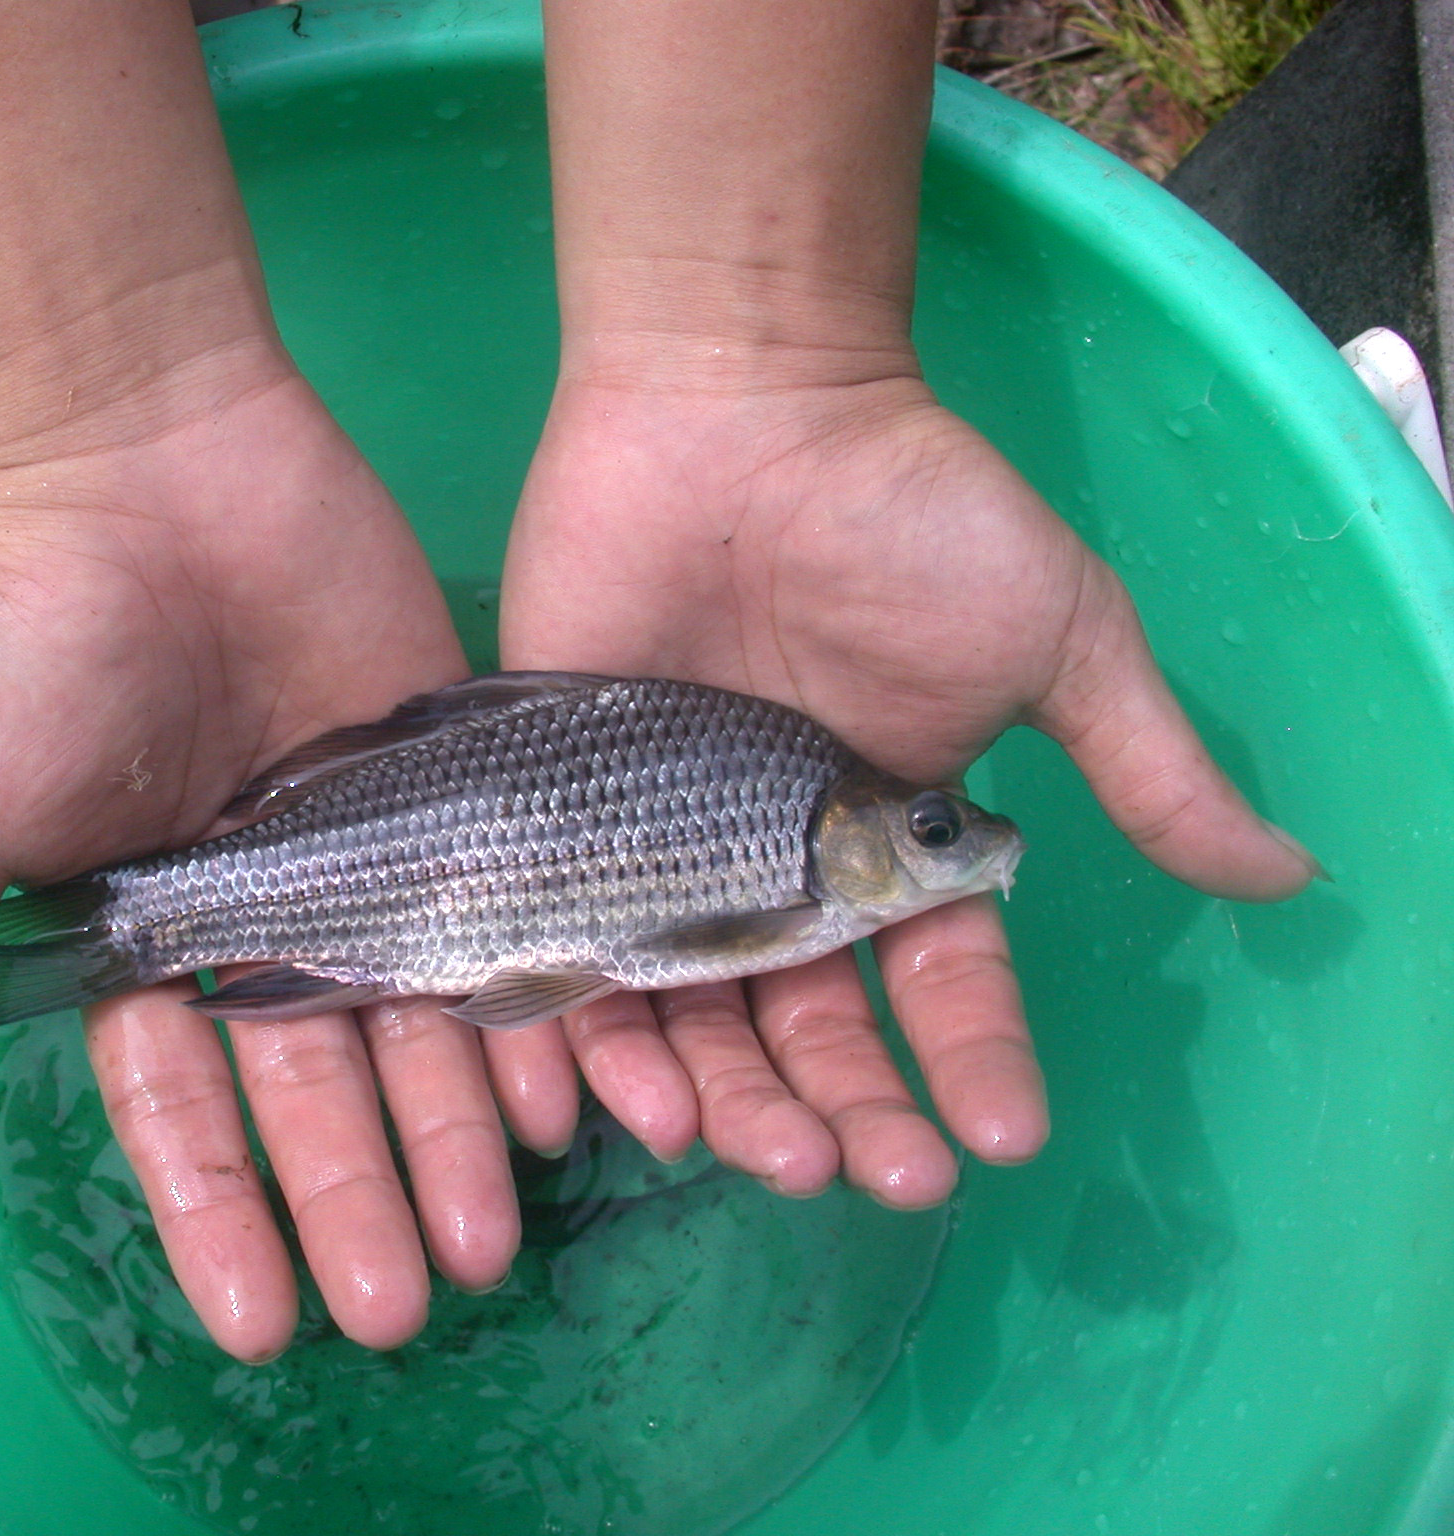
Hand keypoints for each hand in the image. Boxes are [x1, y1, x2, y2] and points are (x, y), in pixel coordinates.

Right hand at [0, 360, 523, 1358]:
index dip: (219, 1215)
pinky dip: (523, 1000)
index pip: (184, 1110)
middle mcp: (257, 916)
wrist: (135, 444)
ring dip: (449, 1133)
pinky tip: (557, 1095)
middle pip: (316, 1087)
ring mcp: (362, 850)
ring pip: (414, 1019)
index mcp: (133, 942)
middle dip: (353, 1196)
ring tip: (487, 1242)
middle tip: (404, 1307)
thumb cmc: (10, 638)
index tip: (262, 1321)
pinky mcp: (450, 778)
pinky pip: (497, 907)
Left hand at [492, 369, 1317, 1205]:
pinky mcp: (562, 816)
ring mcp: (661, 845)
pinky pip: (572, 950)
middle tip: (876, 1176)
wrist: (740, 403)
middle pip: (807, 1025)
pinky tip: (635, 1097)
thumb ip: (1147, 767)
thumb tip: (1290, 877)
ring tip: (767, 1155)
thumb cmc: (909, 515)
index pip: (936, 985)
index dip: (971, 1063)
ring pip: (694, 1016)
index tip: (999, 1136)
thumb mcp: (1057, 635)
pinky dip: (600, 1032)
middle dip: (847, 1110)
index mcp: (890, 838)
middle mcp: (774, 862)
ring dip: (733, 1101)